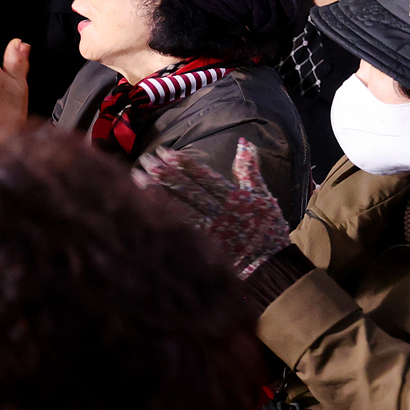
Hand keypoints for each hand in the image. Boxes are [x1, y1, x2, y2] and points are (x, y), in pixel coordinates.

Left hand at [135, 139, 289, 277]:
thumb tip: (243, 142)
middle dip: (165, 174)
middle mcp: (221, 214)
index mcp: (235, 200)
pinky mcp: (203, 248)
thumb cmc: (267, 229)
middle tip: (145, 159)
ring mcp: (210, 233)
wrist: (273, 268)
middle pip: (188, 191)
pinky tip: (144, 207)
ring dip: (156, 193)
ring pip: (179, 209)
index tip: (163, 151)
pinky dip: (161, 217)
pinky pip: (178, 230)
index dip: (183, 164)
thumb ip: (250, 170)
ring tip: (136, 177)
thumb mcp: (263, 197)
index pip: (204, 177)